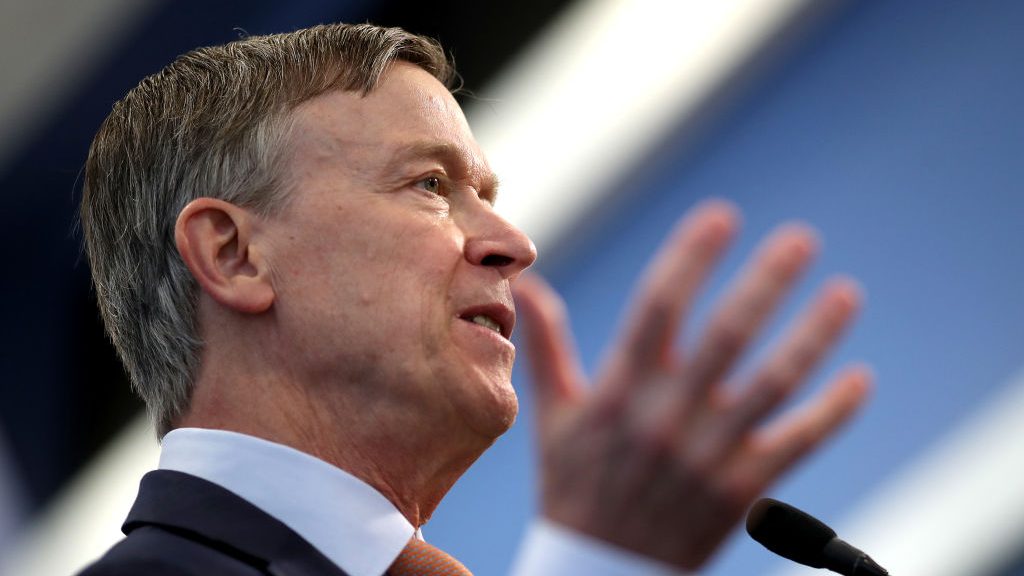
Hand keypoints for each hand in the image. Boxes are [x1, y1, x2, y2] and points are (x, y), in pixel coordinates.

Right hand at [513, 200, 870, 569]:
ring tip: (845, 294)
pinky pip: (796, 444)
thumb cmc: (574, 486)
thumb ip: (547, 349)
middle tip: (801, 240)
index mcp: (620, 392)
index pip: (657, 309)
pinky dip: (832, 411)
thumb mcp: (553, 419)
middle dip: (765, 283)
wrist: (599, 572)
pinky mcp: (741, 491)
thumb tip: (531, 284)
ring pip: (772, 385)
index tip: (721, 216)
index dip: (690, 259)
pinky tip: (858, 378)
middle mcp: (667, 417)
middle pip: (726, 336)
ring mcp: (708, 455)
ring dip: (813, 337)